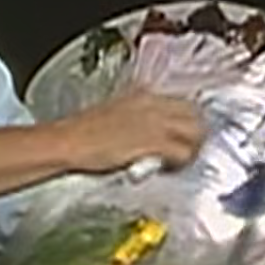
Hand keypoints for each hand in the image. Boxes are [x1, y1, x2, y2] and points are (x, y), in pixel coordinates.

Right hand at [62, 88, 205, 175]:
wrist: (68, 141)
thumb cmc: (82, 132)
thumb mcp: (114, 113)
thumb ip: (135, 117)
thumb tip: (148, 130)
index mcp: (144, 94)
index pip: (182, 101)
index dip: (188, 119)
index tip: (186, 133)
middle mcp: (154, 104)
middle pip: (195, 115)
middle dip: (196, 134)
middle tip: (188, 150)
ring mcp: (155, 122)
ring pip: (195, 133)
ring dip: (192, 149)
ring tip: (179, 162)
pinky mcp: (153, 142)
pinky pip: (183, 152)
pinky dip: (181, 163)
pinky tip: (168, 169)